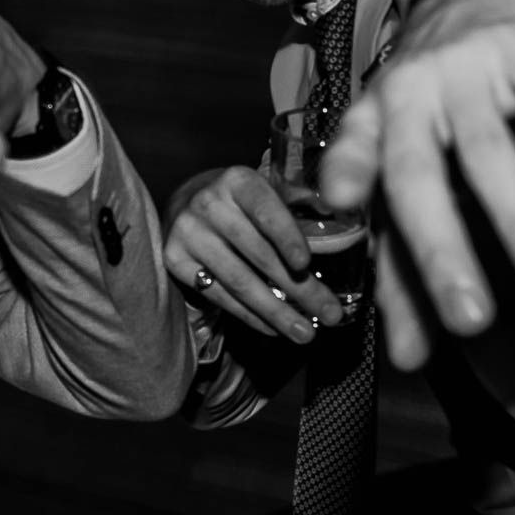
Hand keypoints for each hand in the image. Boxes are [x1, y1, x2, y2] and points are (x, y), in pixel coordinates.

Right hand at [163, 166, 346, 343]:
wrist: (183, 204)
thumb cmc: (239, 201)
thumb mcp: (263, 190)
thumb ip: (296, 201)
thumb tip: (338, 211)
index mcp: (237, 181)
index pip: (265, 211)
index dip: (286, 238)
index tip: (305, 265)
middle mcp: (208, 204)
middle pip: (259, 255)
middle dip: (299, 289)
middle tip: (330, 314)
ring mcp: (189, 234)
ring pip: (240, 282)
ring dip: (277, 312)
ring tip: (305, 333)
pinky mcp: (176, 261)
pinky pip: (220, 296)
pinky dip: (250, 315)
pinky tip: (273, 327)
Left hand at [319, 0, 514, 370]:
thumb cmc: (431, 103)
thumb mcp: (405, 162)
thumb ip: (403, 260)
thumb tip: (405, 359)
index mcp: (372, 120)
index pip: (353, 159)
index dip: (342, 176)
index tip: (334, 207)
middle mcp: (409, 92)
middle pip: (417, 175)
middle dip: (442, 249)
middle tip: (470, 319)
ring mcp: (464, 70)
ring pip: (489, 151)